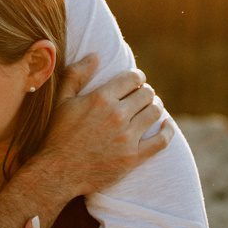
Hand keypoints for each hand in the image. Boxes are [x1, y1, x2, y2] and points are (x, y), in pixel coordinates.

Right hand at [39, 55, 173, 196]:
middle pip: (147, 94)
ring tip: (150, 109)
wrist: (58, 172)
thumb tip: (95, 55)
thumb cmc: (58, 135)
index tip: (135, 82)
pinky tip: (167, 125)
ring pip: (155, 112)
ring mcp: (127, 137)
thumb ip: (76, 75)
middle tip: (141, 97)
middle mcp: (116, 115)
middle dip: (145, 92)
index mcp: (101, 98)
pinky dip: (168, 131)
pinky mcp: (133, 158)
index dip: (137, 78)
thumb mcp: (62, 101)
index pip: (134, 78)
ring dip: (155, 107)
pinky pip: (161, 141)